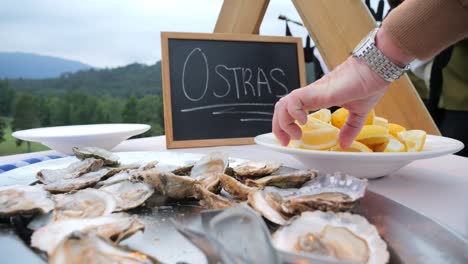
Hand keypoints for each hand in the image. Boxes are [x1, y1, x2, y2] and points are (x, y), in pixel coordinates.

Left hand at [272, 56, 388, 147]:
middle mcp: (310, 95)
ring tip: (296, 135)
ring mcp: (312, 92)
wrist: (376, 69)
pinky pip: (294, 99)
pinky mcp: (316, 91)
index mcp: (317, 99)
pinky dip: (293, 112)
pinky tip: (303, 122)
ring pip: (283, 104)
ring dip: (283, 122)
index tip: (292, 139)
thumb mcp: (358, 113)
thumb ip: (350, 128)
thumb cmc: (368, 84)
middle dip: (278, 127)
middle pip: (281, 107)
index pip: (291, 109)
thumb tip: (345, 143)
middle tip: (287, 141)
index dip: (286, 124)